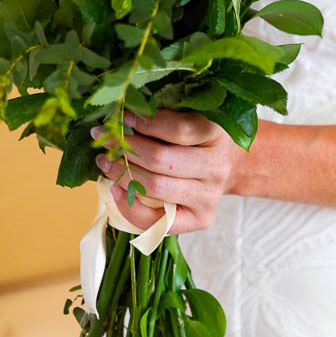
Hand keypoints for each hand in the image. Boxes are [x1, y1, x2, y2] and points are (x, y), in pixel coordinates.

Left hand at [95, 110, 244, 233]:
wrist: (232, 166)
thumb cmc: (203, 138)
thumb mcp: (194, 117)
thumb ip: (165, 115)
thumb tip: (120, 116)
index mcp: (216, 134)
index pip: (178, 129)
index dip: (145, 122)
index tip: (123, 116)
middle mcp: (216, 167)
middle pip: (161, 159)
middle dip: (126, 148)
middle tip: (103, 139)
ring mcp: (209, 196)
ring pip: (156, 187)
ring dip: (123, 173)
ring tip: (104, 161)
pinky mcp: (200, 219)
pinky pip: (158, 220)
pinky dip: (131, 206)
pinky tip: (116, 190)